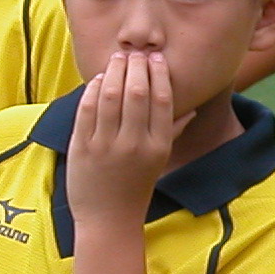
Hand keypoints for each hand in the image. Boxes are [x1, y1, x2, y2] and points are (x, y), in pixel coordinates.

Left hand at [65, 50, 178, 225]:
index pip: (162, 99)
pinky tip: (100, 80)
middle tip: (134, 53)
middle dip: (136, 66)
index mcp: (158, 146)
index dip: (159, 73)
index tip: (156, 57)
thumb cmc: (136, 187)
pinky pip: (87, 109)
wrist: (109, 220)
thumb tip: (192, 109)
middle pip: (136, 92)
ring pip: (110, 95)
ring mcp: (106, 145)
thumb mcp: (159, 160)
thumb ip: (173, 131)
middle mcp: (134, 144)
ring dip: (114, 71)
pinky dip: (93, 89)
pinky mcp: (82, 147)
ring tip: (117, 59)